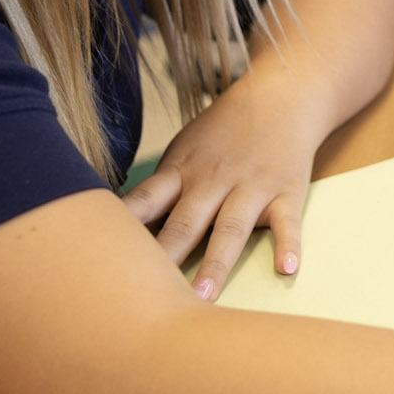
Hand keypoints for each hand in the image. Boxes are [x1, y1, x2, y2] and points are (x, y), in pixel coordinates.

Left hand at [120, 78, 319, 299]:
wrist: (280, 97)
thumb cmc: (224, 131)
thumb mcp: (183, 150)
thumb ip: (161, 188)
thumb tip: (123, 226)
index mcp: (181, 171)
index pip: (146, 201)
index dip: (126, 227)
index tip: (105, 255)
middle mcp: (213, 181)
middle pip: (185, 222)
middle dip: (167, 257)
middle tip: (149, 296)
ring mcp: (251, 187)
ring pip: (231, 229)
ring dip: (216, 263)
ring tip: (203, 297)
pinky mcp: (286, 192)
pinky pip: (286, 223)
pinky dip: (288, 245)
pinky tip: (286, 268)